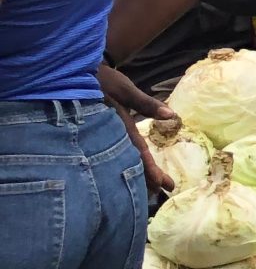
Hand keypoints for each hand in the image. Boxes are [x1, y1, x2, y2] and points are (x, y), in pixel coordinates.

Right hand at [100, 65, 175, 191]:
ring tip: (150, 188)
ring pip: (117, 161)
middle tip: (161, 193)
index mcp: (116, 125)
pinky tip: (128, 172)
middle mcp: (106, 135)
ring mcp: (97, 137)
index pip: (137, 152)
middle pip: (127, 162)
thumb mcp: (124, 90)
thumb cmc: (102, 80)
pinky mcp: (92, 135)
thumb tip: (171, 116)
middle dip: (143, 178)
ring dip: (132, 174)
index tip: (165, 185)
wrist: (69, 75)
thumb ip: (146, 104)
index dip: (151, 170)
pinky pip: (109, 153)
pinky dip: (120, 163)